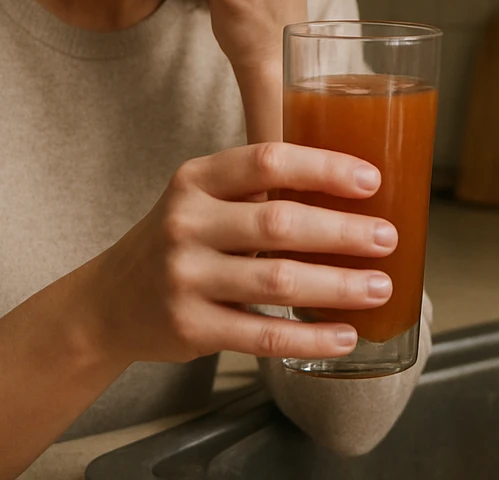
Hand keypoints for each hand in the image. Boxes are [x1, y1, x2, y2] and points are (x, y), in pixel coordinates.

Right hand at [96, 142, 398, 361]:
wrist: (111, 301)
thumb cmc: (180, 240)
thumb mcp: (203, 198)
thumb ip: (258, 189)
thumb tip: (353, 189)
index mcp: (196, 179)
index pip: (267, 160)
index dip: (324, 167)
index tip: (371, 180)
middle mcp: (187, 224)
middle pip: (279, 223)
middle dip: (343, 232)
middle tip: (387, 238)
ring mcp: (186, 278)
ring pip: (278, 281)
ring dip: (338, 286)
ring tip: (380, 286)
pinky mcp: (191, 328)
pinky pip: (264, 335)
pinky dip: (310, 337)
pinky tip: (345, 335)